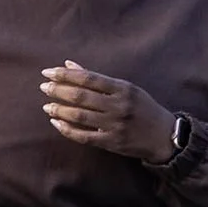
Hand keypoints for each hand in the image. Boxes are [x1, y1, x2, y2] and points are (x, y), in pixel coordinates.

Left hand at [39, 61, 175, 164]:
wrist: (163, 136)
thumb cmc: (142, 108)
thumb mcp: (125, 88)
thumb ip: (97, 78)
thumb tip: (68, 64)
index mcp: (122, 88)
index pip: (88, 78)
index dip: (65, 75)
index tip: (48, 72)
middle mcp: (119, 106)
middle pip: (81, 96)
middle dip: (58, 90)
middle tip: (44, 87)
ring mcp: (115, 125)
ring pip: (80, 116)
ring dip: (59, 109)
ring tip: (46, 105)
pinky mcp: (112, 142)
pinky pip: (84, 136)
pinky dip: (67, 129)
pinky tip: (56, 122)